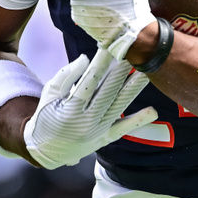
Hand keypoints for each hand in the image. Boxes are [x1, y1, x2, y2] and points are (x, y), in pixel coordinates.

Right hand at [23, 48, 157, 168]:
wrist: (44, 151)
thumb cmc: (45, 116)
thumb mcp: (49, 94)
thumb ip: (66, 75)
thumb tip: (86, 58)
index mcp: (71, 109)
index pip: (90, 81)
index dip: (101, 63)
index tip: (110, 46)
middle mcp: (87, 122)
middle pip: (108, 92)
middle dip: (120, 71)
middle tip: (132, 53)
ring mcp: (98, 131)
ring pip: (119, 106)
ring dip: (134, 89)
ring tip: (146, 72)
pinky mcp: (104, 139)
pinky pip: (123, 129)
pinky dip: (138, 121)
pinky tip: (153, 111)